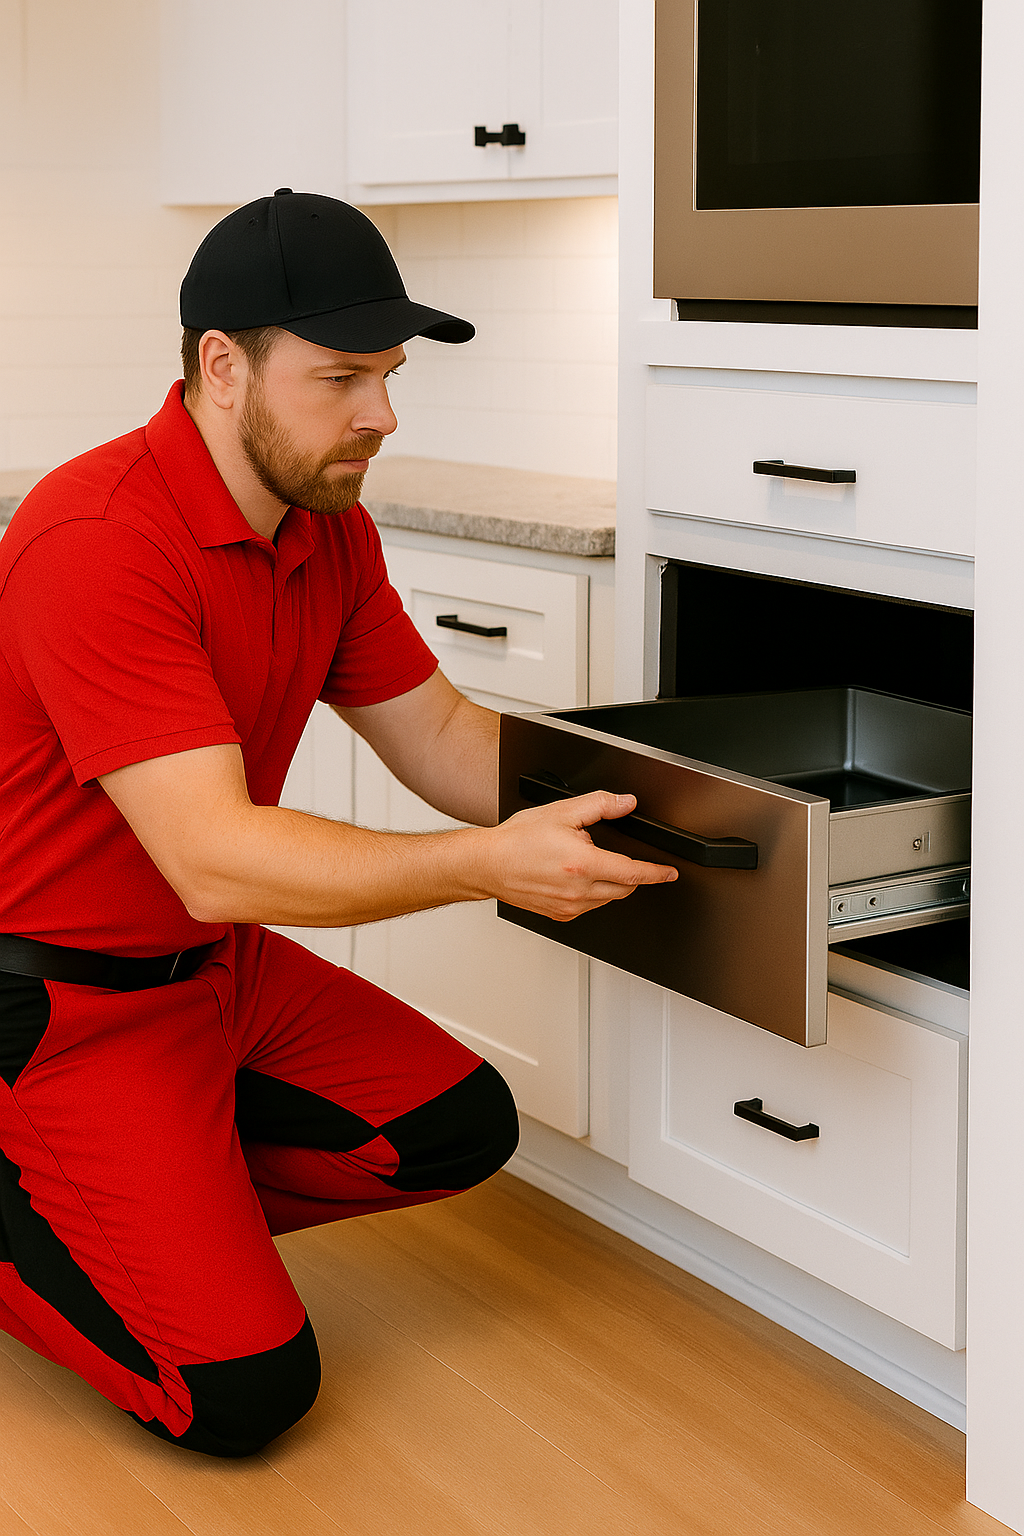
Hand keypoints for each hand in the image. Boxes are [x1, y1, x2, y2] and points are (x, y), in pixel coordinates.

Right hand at [477, 790, 678, 921]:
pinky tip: (574, 877)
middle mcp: (579, 890)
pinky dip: (593, 893)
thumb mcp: (562, 812)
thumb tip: (625, 803)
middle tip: (618, 857)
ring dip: (610, 883)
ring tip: (584, 862)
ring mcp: (570, 906)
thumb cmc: (516, 840)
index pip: (634, 873)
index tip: (669, 873)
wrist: (487, 864)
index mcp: (583, 864)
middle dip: (632, 875)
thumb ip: (600, 805)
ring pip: (608, 898)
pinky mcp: (560, 915)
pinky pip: (590, 906)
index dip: (657, 872)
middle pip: (625, 888)